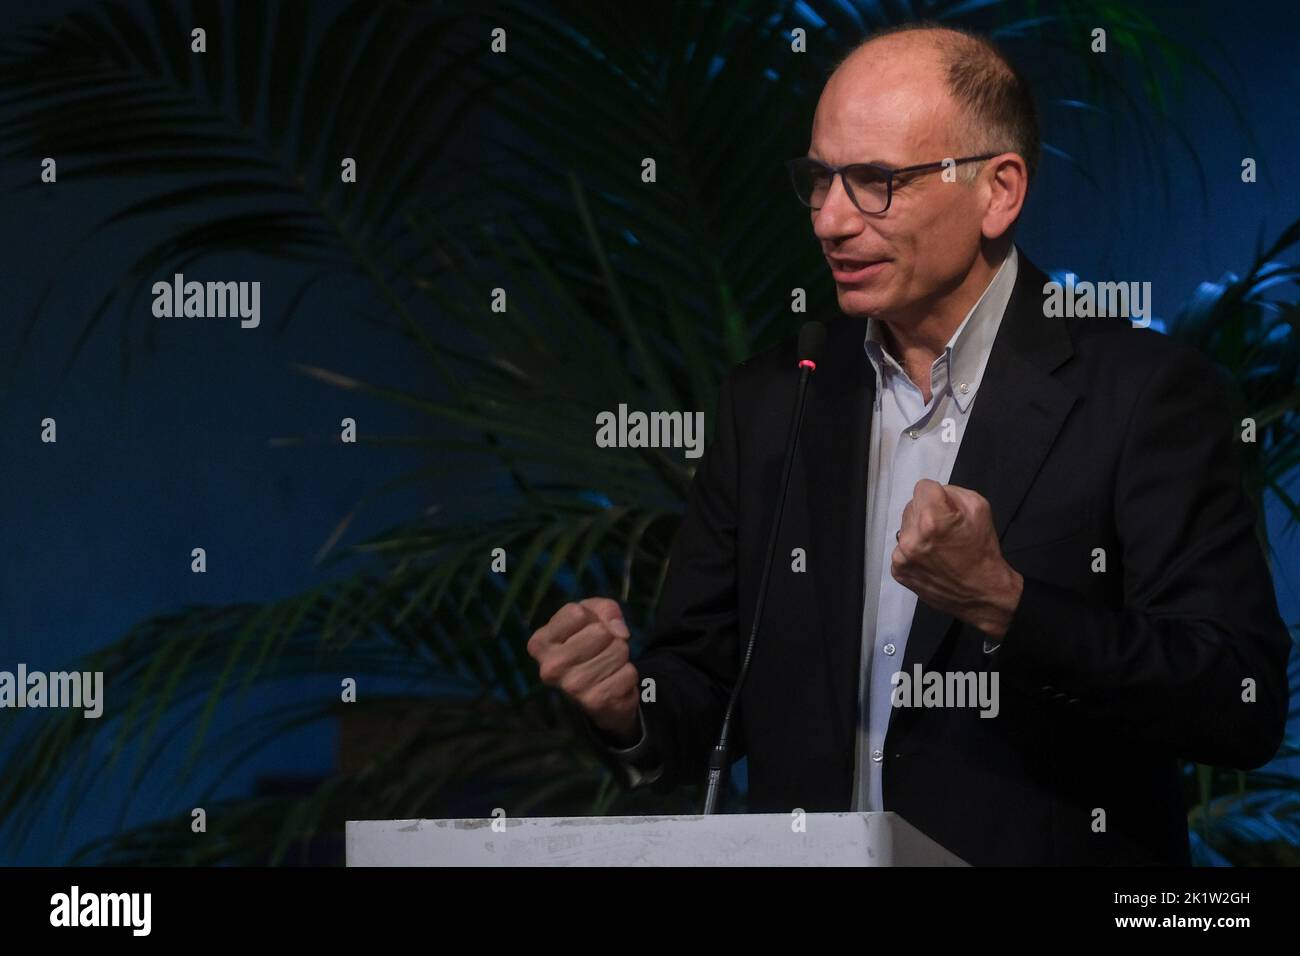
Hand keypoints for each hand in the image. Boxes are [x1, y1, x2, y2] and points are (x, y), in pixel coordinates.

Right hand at [527, 597, 640, 742]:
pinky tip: (613, 681)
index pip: (577, 613)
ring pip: (619, 650)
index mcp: (540, 643)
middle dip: (609, 636)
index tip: (585, 630)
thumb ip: (605, 608)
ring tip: (606, 665)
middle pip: (600, 631)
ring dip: (620, 655)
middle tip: (600, 650)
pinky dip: (628, 674)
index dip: (591, 616)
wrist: (599, 691)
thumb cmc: (590, 643)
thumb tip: (620, 632)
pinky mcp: (595, 702)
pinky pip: (629, 672)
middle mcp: (550, 667)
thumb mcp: (592, 615)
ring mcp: (572, 687)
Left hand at [890, 479, 1023, 638]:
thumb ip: (952, 492)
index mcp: (931, 519)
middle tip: (945, 530)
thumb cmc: (982, 550)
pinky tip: (931, 559)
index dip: (938, 495)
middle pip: (911, 506)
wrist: (982, 592)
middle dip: (927, 513)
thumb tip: (934, 493)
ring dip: (918, 532)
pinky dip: (914, 551)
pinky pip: (902, 548)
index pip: (922, 487)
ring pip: (905, 527)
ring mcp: (901, 557)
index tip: (947, 508)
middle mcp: (911, 538)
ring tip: (938, 546)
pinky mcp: (898, 571)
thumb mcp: (979, 507)